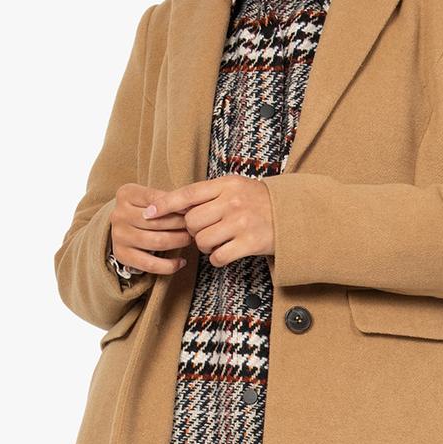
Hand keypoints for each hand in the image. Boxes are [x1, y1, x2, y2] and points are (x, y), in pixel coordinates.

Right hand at [110, 183, 193, 274]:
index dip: (177, 206)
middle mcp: (118, 214)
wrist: (125, 226)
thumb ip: (167, 199)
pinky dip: (169, 265)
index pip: (155, 199)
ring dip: (178, 242)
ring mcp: (118, 236)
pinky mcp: (121, 255)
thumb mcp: (152, 197)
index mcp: (126, 194)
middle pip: (157, 222)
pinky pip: (150, 264)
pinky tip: (181, 262)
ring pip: (156, 242)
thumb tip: (192, 206)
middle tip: (194, 227)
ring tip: (189, 240)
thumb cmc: (145, 209)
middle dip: (181, 225)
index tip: (193, 210)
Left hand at [144, 175, 275, 268]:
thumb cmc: (258, 201)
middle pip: (191, 222)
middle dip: (192, 231)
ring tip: (217, 242)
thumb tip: (172, 204)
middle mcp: (232, 202)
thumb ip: (207, 193)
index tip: (149, 213)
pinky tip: (226, 253)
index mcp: (226, 184)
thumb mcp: (234, 187)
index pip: (188, 193)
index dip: (165, 204)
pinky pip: (217, 257)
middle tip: (205, 231)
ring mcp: (241, 223)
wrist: (293, 215)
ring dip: (205, 246)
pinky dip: (217, 259)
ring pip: (202, 241)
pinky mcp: (250, 243)